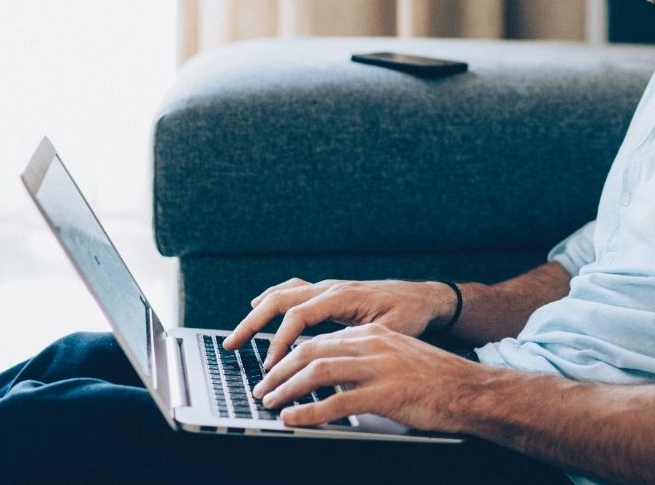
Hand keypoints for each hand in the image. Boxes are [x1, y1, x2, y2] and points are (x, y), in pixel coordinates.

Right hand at [223, 277, 456, 367]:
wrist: (423, 297)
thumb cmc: (409, 315)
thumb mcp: (390, 333)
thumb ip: (360, 343)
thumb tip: (335, 362)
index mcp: (342, 297)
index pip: (298, 317)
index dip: (279, 342)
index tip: (270, 366)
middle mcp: (329, 288)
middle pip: (279, 300)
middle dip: (252, 323)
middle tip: (231, 345)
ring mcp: (326, 288)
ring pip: (281, 294)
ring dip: (256, 312)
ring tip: (237, 334)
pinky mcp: (327, 293)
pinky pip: (292, 292)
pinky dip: (271, 299)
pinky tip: (258, 306)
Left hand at [252, 322, 488, 430]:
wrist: (472, 391)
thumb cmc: (437, 381)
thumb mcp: (397, 359)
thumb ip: (366, 363)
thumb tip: (333, 382)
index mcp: (373, 334)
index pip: (320, 340)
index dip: (290, 356)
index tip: (273, 372)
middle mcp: (372, 344)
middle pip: (312, 351)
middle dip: (280, 370)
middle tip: (263, 389)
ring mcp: (379, 368)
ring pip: (319, 372)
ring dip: (288, 388)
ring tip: (270, 403)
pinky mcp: (386, 394)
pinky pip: (338, 402)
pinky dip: (310, 411)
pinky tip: (294, 419)